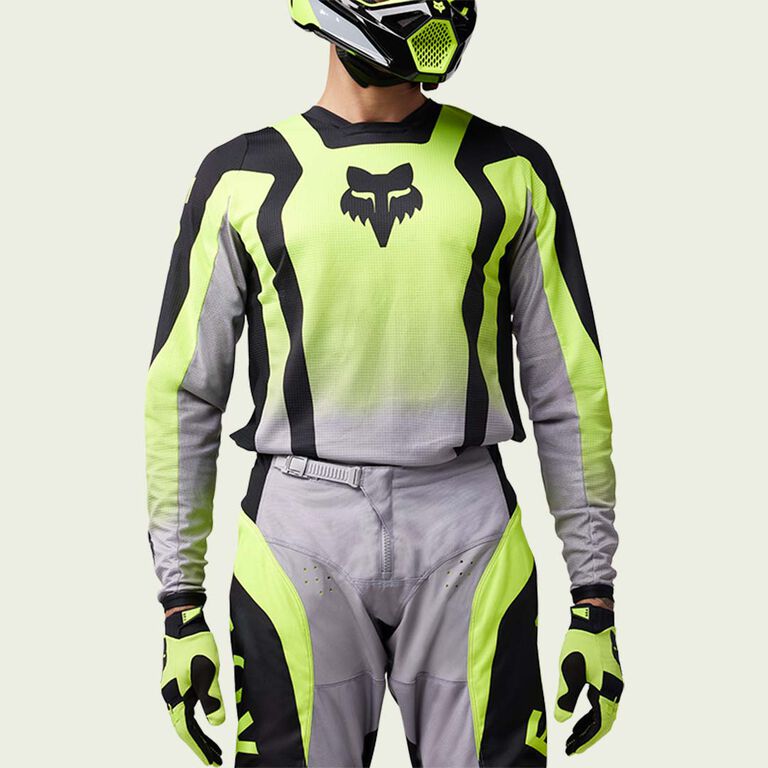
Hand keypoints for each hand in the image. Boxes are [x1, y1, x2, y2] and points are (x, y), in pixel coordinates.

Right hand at [161, 607, 225, 765]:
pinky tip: (206, 719)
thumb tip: (218, 724)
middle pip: (184, 728)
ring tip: (214, 746)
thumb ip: (212, 699)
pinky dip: (197, 718)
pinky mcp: (180, 680)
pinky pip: (187, 706)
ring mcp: (174, 688)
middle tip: (215, 758)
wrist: (183, 622)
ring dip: (199, 733)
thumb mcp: (207, 672)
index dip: (199, 747)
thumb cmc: (195, 645)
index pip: (186, 731)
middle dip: (200, 745)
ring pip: (185, 718)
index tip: (211, 761)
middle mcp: (171, 695)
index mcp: (174, 696)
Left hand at [555, 605, 623, 754]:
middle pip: (603, 722)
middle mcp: (614, 689)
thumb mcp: (569, 670)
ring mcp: (613, 683)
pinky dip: (592, 713)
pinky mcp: (608, 676)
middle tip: (572, 747)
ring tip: (575, 736)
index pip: (599, 725)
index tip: (573, 749)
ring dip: (589, 726)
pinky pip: (602, 702)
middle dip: (588, 737)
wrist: (593, 619)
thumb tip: (562, 720)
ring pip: (603, 713)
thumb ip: (566, 697)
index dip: (586, 739)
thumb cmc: (581, 642)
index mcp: (607, 690)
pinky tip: (582, 716)